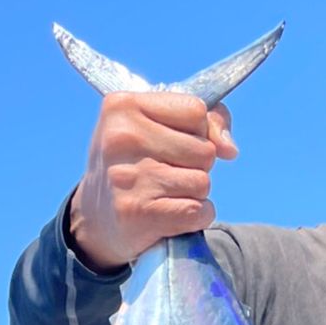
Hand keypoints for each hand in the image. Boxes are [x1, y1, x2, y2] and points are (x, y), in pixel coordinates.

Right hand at [68, 93, 237, 272]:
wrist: (96, 218)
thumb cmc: (136, 165)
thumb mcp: (157, 127)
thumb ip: (206, 122)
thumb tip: (230, 149)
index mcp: (123, 105)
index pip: (196, 111)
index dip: (197, 132)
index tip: (173, 143)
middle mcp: (122, 137)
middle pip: (204, 150)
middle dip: (196, 166)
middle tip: (166, 174)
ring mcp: (129, 176)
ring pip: (202, 182)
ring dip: (194, 194)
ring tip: (165, 194)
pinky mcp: (138, 213)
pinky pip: (197, 211)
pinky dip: (195, 217)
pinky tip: (171, 215)